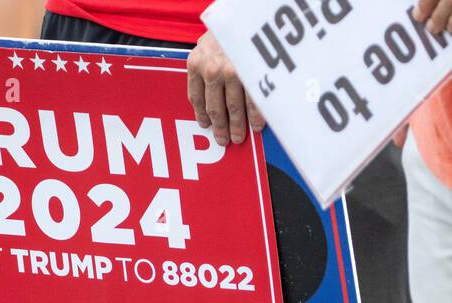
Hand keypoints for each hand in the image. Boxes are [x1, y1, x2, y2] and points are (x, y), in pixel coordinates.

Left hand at [186, 31, 264, 146]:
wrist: (247, 12)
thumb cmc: (228, 29)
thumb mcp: (207, 43)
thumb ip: (204, 64)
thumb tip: (206, 92)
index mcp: (196, 62)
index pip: (195, 97)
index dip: (201, 115)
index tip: (206, 125)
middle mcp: (211, 69)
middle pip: (214, 107)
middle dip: (220, 127)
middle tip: (223, 140)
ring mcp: (232, 72)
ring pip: (233, 108)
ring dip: (236, 126)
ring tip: (238, 137)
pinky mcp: (250, 74)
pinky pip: (253, 102)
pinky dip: (255, 117)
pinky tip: (256, 126)